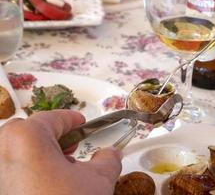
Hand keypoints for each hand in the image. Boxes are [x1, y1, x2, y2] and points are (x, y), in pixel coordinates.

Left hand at [0, 110, 121, 194]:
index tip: (82, 121)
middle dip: (53, 137)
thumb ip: (108, 159)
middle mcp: (2, 151)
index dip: (71, 118)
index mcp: (26, 138)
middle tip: (72, 147)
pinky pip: (11, 170)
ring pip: (18, 152)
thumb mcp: (97, 180)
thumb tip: (112, 153)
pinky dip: (29, 171)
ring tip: (63, 169)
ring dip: (42, 155)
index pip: (52, 118)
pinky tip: (47, 186)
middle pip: (30, 133)